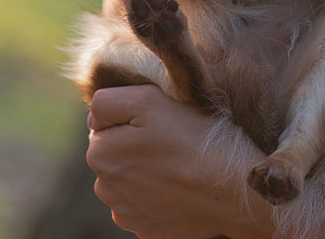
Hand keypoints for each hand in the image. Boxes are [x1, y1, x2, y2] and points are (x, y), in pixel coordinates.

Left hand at [87, 85, 276, 238]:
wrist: (231, 188)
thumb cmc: (192, 138)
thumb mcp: (147, 100)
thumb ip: (107, 102)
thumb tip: (93, 118)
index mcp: (100, 154)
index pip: (105, 125)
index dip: (132, 119)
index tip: (159, 123)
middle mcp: (105, 189)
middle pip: (116, 154)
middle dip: (136, 146)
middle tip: (172, 141)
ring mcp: (127, 214)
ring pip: (131, 181)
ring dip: (147, 172)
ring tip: (179, 165)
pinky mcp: (148, 230)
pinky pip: (148, 205)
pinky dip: (160, 196)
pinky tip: (182, 188)